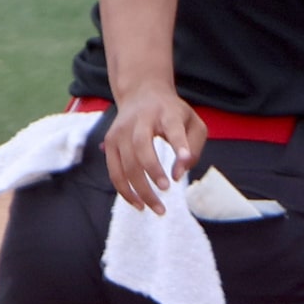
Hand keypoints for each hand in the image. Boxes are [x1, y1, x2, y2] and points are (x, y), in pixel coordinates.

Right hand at [102, 89, 207, 213]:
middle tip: (166, 190)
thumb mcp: (192, 122)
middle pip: (141, 146)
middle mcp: (139, 120)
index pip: (173, 127)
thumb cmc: (172, 114)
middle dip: (152, 170)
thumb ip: (193, 147)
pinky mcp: (110, 143)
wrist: (141, 94)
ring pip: (125, 164)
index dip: (179, 143)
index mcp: (165, 112)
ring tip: (157, 208)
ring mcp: (120, 131)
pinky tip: (139, 204)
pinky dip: (125, 191)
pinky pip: (114, 172)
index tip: (185, 158)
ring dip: (140, 189)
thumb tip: (178, 174)